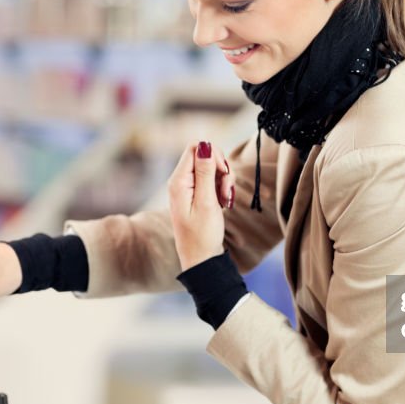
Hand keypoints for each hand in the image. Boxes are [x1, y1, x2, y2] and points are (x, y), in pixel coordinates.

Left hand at [168, 141, 235, 270]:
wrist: (202, 259)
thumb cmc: (202, 235)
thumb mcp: (206, 202)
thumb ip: (206, 172)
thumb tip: (204, 145)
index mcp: (178, 181)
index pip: (195, 147)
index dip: (213, 155)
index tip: (222, 173)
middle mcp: (181, 181)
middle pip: (204, 156)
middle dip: (221, 168)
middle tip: (226, 190)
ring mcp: (189, 188)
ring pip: (211, 168)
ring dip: (224, 180)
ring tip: (225, 200)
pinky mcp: (197, 194)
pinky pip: (212, 180)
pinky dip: (221, 188)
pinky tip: (223, 203)